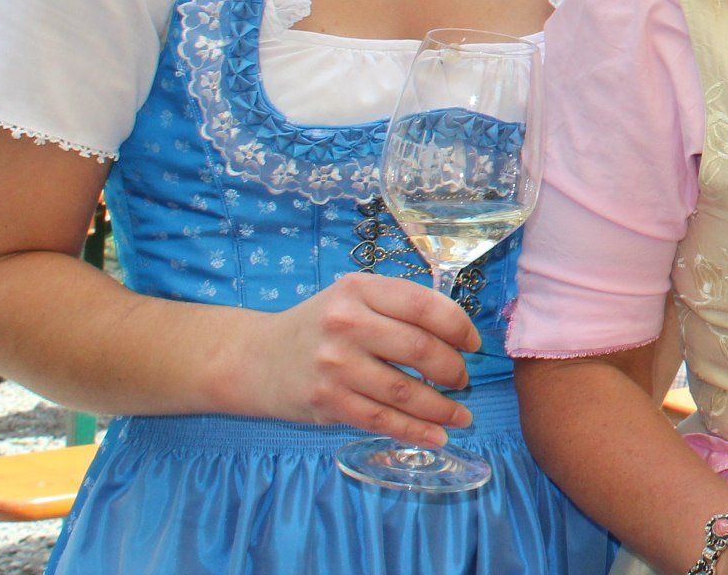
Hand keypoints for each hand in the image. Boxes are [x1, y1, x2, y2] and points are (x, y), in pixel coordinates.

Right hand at [226, 271, 479, 446]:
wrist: (254, 358)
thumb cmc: (318, 326)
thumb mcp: (354, 298)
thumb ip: (398, 306)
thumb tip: (458, 333)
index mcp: (360, 290)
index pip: (425, 306)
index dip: (459, 327)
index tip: (473, 344)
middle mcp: (347, 324)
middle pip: (421, 350)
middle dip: (453, 370)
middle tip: (463, 380)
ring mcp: (335, 365)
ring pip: (405, 392)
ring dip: (442, 408)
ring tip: (461, 416)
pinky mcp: (327, 401)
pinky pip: (382, 420)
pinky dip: (415, 431)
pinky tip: (437, 436)